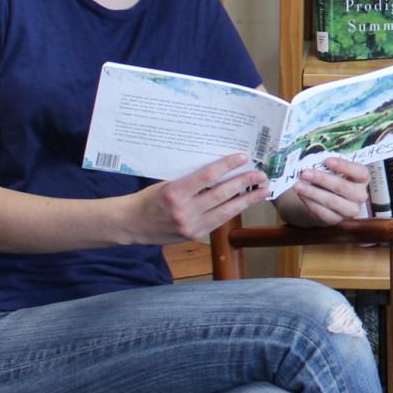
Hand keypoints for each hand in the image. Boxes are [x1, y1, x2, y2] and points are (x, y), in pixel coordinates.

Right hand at [134, 153, 263, 243]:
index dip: (227, 165)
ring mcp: (190, 226)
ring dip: (246, 200)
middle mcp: (184, 210)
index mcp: (174, 192)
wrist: (130, 224)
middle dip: (244, 183)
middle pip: (221, 194)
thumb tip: (219, 170)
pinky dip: (233, 211)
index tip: (243, 157)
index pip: (207, 176)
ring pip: (225, 211)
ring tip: (262, 191)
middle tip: (261, 175)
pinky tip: (245, 203)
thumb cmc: (148, 199)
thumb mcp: (167, 183)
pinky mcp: (193, 235)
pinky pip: (218, 221)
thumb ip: (191, 180)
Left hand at [277, 157, 370, 227]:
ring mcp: (349, 210)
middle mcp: (360, 195)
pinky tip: (301, 195)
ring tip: (297, 185)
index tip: (327, 160)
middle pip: (343, 187)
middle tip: (305, 173)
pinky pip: (322, 212)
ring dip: (312, 192)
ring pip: (331, 201)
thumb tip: (312, 162)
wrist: (329, 199)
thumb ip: (328, 165)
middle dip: (322, 179)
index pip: (360, 172)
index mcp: (362, 178)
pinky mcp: (336, 220)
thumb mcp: (334, 169)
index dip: (344, 166)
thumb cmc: (333, 178)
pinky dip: (310, 203)